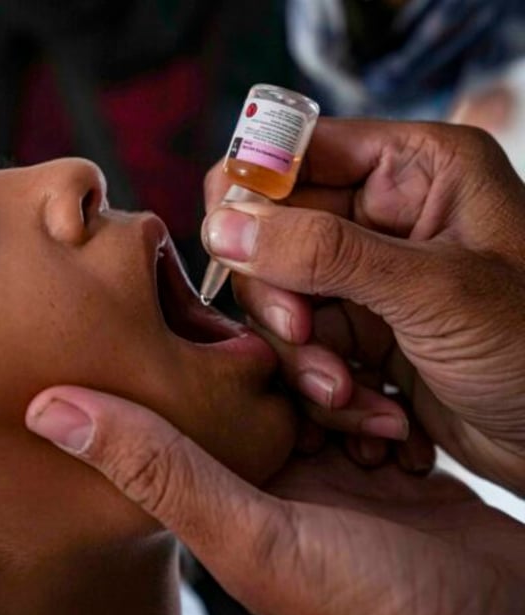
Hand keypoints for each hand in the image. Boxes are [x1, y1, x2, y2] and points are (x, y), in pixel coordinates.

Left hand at [26, 386, 524, 614]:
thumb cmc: (371, 614)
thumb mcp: (252, 534)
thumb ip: (156, 468)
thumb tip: (45, 408)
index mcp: (220, 491)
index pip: (190, 402)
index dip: (208, 360)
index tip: (230, 323)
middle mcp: (267, 479)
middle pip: (263, 384)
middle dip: (301, 375)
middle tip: (332, 391)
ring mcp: (329, 474)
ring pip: (321, 389)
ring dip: (351, 393)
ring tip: (376, 425)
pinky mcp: (383, 471)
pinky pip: (373, 408)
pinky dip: (388, 413)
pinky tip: (403, 438)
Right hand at [202, 119, 524, 494]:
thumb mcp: (432, 291)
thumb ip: (322, 252)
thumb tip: (222, 225)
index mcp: (413, 168)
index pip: (293, 153)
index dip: (252, 196)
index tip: (236, 250)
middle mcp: (383, 216)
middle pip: (270, 236)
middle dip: (282, 301)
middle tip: (306, 339)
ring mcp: (367, 279)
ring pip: (280, 304)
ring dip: (305, 361)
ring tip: (353, 398)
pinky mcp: (362, 337)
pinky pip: (304, 353)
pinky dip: (328, 394)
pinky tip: (381, 421)